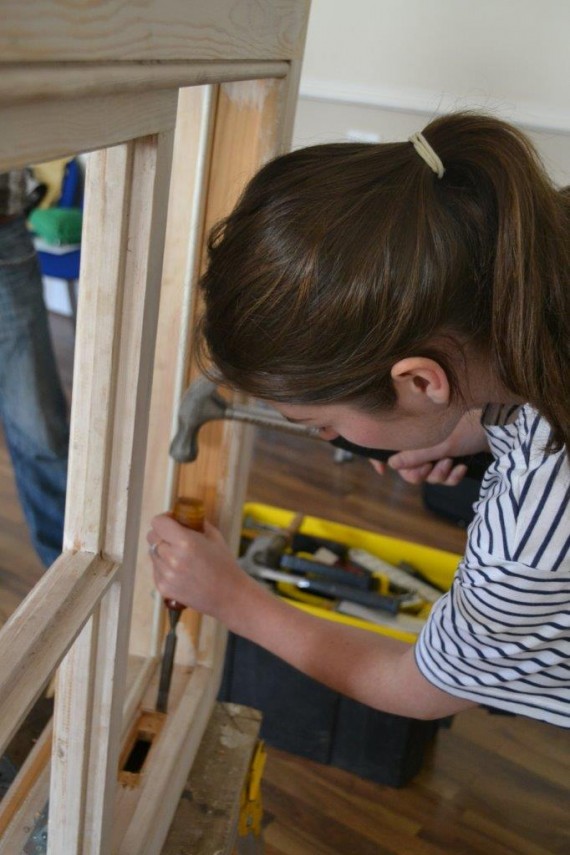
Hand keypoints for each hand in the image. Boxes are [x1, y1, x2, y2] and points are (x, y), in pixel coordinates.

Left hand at [147, 514, 251, 621]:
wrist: (229, 595)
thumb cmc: (224, 564)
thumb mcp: (214, 536)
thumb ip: (196, 523)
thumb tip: (182, 516)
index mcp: (185, 542)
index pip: (157, 522)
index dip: (164, 519)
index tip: (172, 521)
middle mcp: (172, 558)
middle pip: (151, 537)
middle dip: (162, 533)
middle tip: (174, 537)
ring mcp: (165, 575)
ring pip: (152, 553)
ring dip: (162, 550)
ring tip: (180, 556)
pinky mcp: (163, 588)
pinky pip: (155, 569)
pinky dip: (163, 566)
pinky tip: (180, 570)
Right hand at [371, 409, 487, 485]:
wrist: (500, 427)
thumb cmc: (468, 429)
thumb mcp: (440, 445)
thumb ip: (414, 456)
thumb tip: (389, 465)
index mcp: (416, 439)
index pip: (392, 453)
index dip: (382, 460)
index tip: (382, 470)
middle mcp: (425, 447)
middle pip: (411, 472)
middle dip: (422, 473)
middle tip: (431, 466)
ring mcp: (440, 454)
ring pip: (430, 477)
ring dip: (441, 474)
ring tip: (452, 463)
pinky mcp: (454, 461)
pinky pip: (447, 478)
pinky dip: (454, 475)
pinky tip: (462, 466)